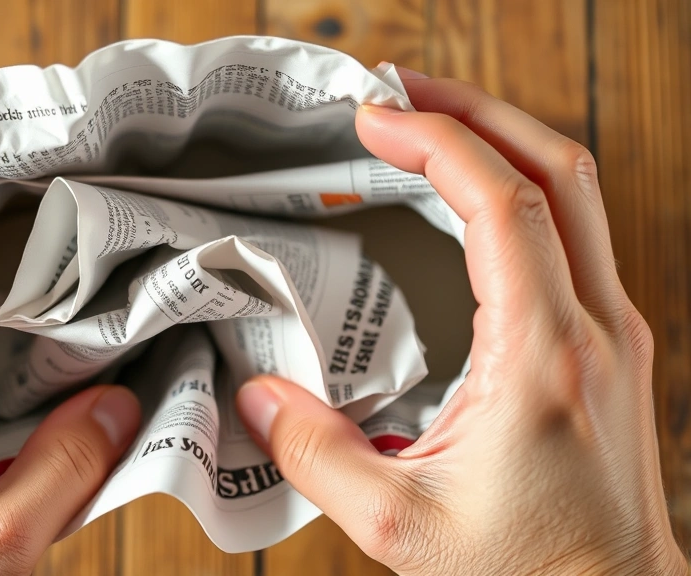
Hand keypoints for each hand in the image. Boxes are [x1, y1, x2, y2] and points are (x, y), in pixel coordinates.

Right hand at [237, 71, 687, 573]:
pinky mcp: (608, 340)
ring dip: (501, 139)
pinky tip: (466, 199)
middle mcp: (595, 325)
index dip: (435, 141)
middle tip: (399, 91)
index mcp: (545, 355)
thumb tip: (256, 395)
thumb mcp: (399, 526)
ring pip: (575, 190)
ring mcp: (612, 328)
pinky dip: (518, 187)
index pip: (504, 203)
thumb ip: (317, 456)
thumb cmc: (525, 570)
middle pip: (558, 166)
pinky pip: (572, 231)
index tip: (372, 116)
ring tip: (426, 125)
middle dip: (474, 109)